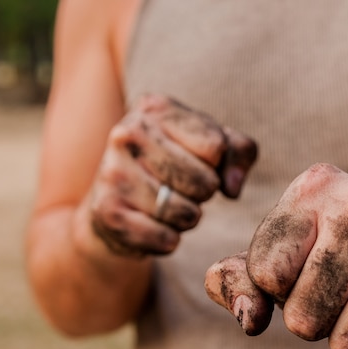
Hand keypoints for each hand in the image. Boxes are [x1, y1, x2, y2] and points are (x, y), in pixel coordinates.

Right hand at [89, 94, 256, 256]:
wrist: (114, 204)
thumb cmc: (174, 167)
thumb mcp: (211, 146)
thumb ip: (239, 152)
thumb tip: (232, 187)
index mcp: (156, 108)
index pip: (216, 146)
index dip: (218, 164)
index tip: (199, 163)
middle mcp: (128, 134)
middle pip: (204, 182)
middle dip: (204, 193)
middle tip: (184, 189)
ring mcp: (114, 172)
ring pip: (186, 214)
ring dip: (188, 218)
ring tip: (168, 205)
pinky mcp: (107, 212)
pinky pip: (165, 239)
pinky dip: (169, 240)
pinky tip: (153, 226)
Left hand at [206, 163, 347, 348]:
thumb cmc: (347, 265)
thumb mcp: (285, 261)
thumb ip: (240, 282)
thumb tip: (248, 318)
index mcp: (316, 187)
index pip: (266, 274)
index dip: (280, 293)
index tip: (305, 275)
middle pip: (304, 315)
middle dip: (317, 324)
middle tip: (344, 297)